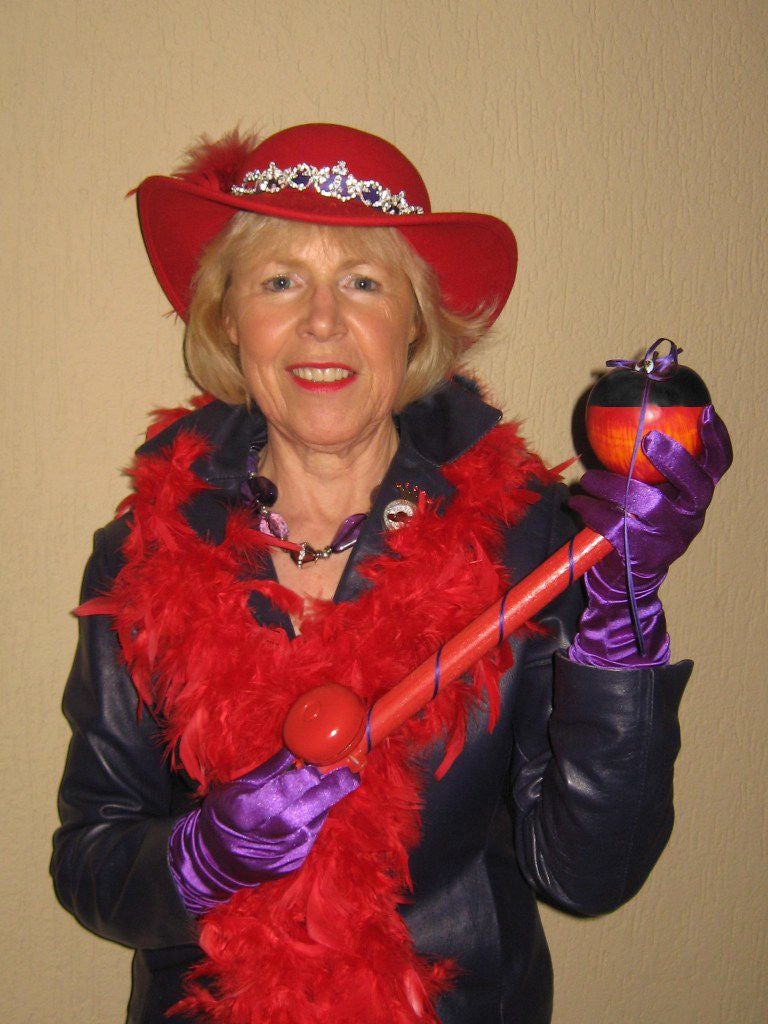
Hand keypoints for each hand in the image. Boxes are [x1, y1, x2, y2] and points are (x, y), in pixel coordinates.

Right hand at [168, 748, 358, 914]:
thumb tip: (295, 749)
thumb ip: (269, 771)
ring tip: (339, 784)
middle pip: (301, 813)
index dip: (300, 781)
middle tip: (350, 776)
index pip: (278, 795)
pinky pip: (308, 838)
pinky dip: (315, 820)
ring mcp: (277, 855)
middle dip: (328, 793)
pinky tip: (319, 806)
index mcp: (244, 813)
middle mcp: (263, 837)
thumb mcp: (237, 787)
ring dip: (324, 804)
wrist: (215, 860)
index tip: (317, 767)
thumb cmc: (225, 814)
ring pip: (309, 826)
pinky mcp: (288, 865)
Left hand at [568, 406, 731, 666]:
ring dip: (611, 485)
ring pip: (646, 503)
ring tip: (587, 478)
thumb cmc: (635, 526)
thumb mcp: (649, 497)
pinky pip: (614, 524)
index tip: (705, 412)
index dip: (717, 440)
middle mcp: (690, 517)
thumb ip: (646, 469)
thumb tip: (626, 420)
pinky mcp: (641, 554)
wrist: (626, 583)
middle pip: (696, 486)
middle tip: (649, 439)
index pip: (718, 466)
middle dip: (675, 459)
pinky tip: (576, 501)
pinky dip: (591, 509)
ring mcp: (668, 538)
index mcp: (694, 498)